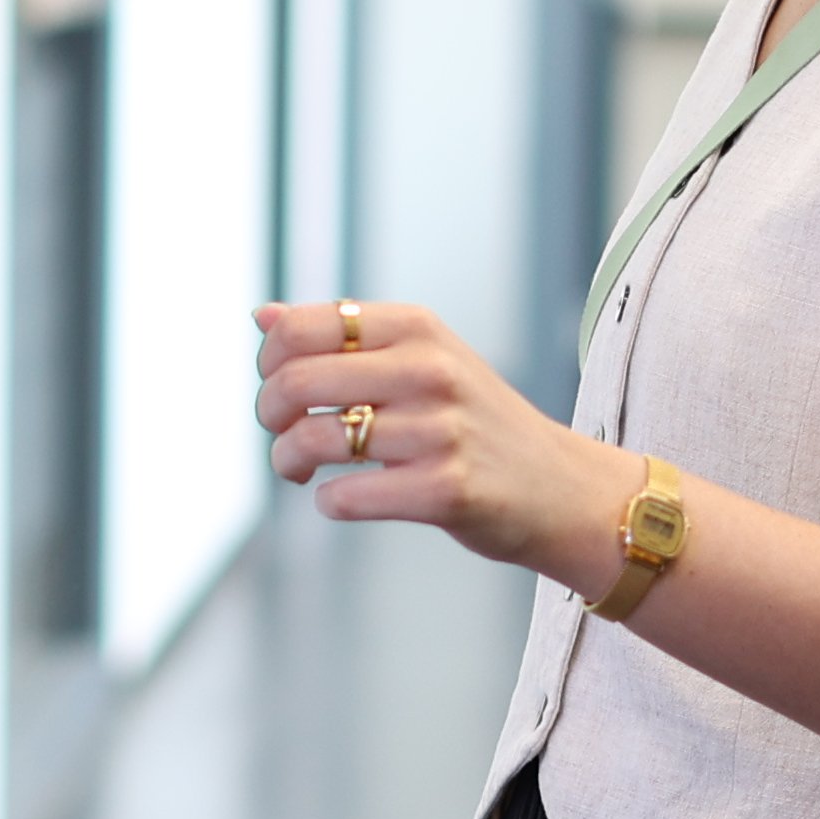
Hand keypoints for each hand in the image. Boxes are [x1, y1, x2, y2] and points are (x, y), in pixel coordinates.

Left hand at [254, 300, 637, 588]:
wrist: (558, 486)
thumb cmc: (475, 420)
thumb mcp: (422, 357)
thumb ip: (342, 336)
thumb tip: (261, 316)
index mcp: (417, 327)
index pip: (300, 328)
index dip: (268, 362)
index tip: (279, 387)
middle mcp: (430, 370)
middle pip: (295, 382)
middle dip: (269, 417)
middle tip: (283, 434)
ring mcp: (439, 430)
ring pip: (310, 442)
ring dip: (288, 463)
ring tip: (300, 471)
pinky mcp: (446, 490)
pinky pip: (344, 497)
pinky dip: (329, 502)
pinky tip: (344, 498)